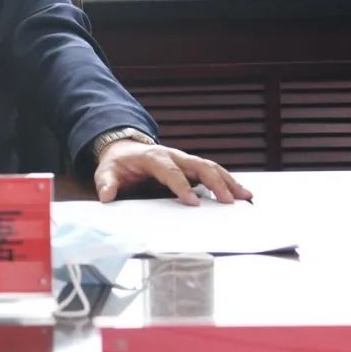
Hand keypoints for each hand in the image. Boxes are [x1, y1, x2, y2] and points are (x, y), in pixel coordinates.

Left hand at [93, 140, 252, 205]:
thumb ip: (106, 183)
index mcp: (153, 157)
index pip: (171, 171)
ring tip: (244, 196)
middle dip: (215, 182)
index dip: (182, 186)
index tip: (193, 202)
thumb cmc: (118, 163)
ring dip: (228, 181)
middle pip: (198, 165)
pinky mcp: (191, 166)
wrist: (124, 149)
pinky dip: (227, 181)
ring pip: (210, 167)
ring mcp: (184, 159)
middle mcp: (173, 156)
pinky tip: (241, 193)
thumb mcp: (106, 171)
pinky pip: (212, 171)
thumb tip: (106, 196)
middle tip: (228, 201)